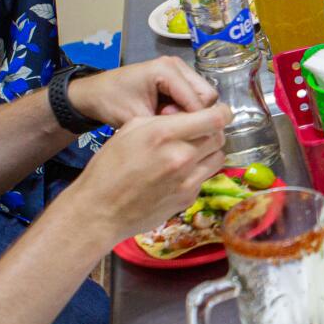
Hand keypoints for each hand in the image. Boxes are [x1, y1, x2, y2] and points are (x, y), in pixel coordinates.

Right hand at [58, 106, 231, 241]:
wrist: (101, 211)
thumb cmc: (108, 167)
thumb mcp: (130, 130)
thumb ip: (162, 119)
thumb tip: (186, 117)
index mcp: (164, 134)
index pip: (214, 118)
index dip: (221, 112)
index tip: (218, 111)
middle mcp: (182, 156)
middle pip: (219, 136)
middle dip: (213, 130)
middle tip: (200, 131)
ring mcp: (188, 180)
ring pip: (218, 157)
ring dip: (210, 151)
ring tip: (192, 150)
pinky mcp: (189, 198)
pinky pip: (205, 177)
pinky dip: (199, 170)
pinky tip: (180, 171)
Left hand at [65, 57, 216, 129]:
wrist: (94, 93)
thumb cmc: (111, 104)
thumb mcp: (137, 119)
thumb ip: (166, 126)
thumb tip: (193, 137)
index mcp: (167, 70)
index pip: (199, 100)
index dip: (192, 121)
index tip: (171, 132)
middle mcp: (177, 65)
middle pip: (207, 96)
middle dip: (193, 115)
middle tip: (167, 123)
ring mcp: (179, 68)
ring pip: (204, 97)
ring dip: (189, 113)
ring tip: (164, 119)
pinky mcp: (178, 76)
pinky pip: (194, 96)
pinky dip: (185, 109)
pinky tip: (166, 114)